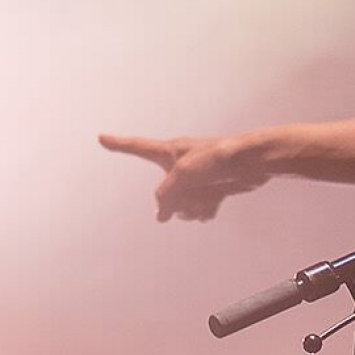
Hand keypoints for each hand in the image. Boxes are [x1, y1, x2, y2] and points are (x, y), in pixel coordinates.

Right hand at [98, 132, 266, 221]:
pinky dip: (205, 210)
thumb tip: (161, 216)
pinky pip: (198, 210)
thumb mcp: (183, 174)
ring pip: (180, 206)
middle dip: (175, 201)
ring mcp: (194, 178)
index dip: (118, 144)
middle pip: (163, 193)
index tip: (101, 138)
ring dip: (191, 208)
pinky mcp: (211, 188)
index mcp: (169, 152)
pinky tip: (216, 202)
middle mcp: (179, 165)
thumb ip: (167, 195)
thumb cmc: (218, 158)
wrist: (252, 162)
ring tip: (207, 194)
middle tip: (194, 189)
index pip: (137, 146)